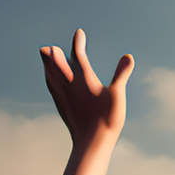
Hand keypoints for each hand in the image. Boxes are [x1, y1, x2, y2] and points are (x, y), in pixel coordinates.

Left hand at [42, 30, 131, 150]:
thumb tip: (128, 56)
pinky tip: (50, 80)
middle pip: (56, 64)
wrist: (91, 142)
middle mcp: (69, 85)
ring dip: (48, 64)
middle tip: (50, 47)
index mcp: (84, 80)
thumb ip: (121, 74)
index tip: (79, 32)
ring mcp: (63, 96)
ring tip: (46, 58)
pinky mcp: (61, 105)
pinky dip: (49, 77)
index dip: (78, 43)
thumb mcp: (118, 95)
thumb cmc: (107, 118)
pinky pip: (51, 86)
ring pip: (50, 75)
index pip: (78, 56)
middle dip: (54, 54)